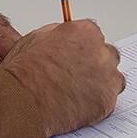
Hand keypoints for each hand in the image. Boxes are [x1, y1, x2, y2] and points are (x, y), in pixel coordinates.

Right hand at [0, 20, 124, 136]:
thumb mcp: (34, 39)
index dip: (82, 46)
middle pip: (107, 54)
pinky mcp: (107, 101)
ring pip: (113, 78)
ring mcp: (106, 77)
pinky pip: (109, 100)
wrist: (23, 101)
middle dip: (94, 63)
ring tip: (78, 92)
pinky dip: (98, 103)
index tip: (77, 54)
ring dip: (100, 83)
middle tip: (76, 75)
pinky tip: (80, 105)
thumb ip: (56, 34)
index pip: (93, 34)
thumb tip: (61, 36)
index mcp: (84, 32)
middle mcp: (100, 51)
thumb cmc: (24, 73)